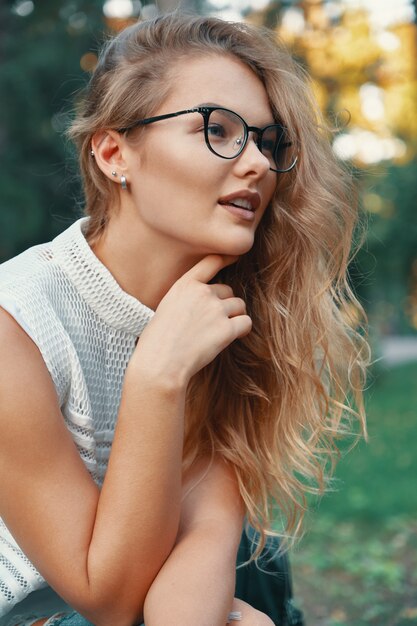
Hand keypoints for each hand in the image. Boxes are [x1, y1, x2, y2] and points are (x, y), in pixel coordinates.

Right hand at [131, 255, 250, 386]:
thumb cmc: (158, 342)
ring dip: (235, 317)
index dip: (226, 258)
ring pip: (239, 306)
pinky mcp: (226, 329)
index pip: (210, 262)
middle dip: (225, 305)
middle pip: (228, 291)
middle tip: (212, 324)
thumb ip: (187, 298)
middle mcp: (202, 293)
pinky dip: (242, 330)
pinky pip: (246, 323)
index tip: (235, 257)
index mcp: (184, 285)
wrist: (159, 364)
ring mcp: (216, 310)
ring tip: (220, 332)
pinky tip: (232, 337)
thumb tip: (209, 301)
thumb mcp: (166, 308)